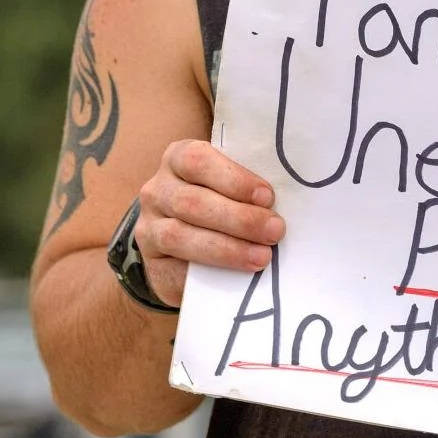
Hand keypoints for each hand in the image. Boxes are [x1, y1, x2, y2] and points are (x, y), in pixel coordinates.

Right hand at [134, 140, 284, 305]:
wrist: (185, 246)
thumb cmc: (222, 204)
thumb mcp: (231, 188)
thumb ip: (249, 190)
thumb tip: (289, 203)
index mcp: (179, 159)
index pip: (198, 160)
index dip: (234, 179)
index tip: (267, 197)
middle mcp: (158, 189)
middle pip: (193, 202)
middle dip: (239, 218)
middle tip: (275, 231)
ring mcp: (149, 226)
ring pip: (180, 235)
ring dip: (226, 248)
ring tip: (262, 257)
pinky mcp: (151, 261)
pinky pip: (174, 268)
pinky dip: (208, 271)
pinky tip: (235, 277)